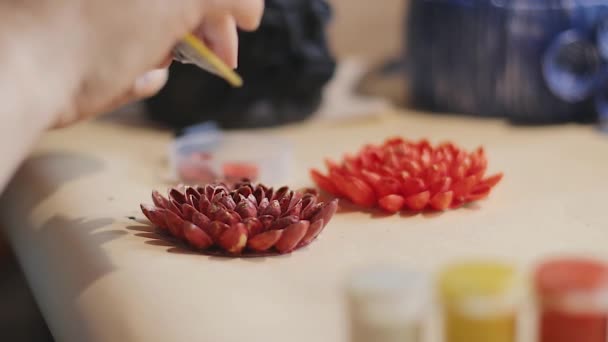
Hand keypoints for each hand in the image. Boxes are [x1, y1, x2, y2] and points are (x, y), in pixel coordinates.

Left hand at [49, 0, 263, 127]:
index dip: (229, 4)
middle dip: (198, 33)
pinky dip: (140, 76)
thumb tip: (252, 7)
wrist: (26, 75)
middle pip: (181, 7)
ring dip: (165, 57)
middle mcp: (123, 5)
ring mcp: (106, 21)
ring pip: (160, 37)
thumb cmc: (99, 36)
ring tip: (145, 70)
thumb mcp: (175, 5)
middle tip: (217, 58)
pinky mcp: (94, 48)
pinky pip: (136, 60)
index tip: (247, 25)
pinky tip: (125, 82)